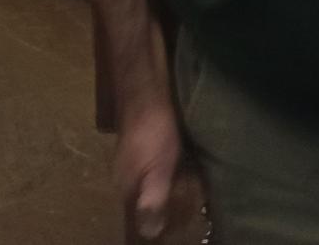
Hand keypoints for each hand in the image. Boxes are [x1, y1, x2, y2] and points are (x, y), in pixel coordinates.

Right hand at [114, 99, 187, 240]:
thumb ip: (152, 200)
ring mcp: (136, 158)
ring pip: (154, 184)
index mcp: (126, 184)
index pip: (137, 215)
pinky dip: (173, 175)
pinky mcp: (147, 145)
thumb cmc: (152, 130)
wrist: (145, 88)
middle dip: (164, 209)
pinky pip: (160, 169)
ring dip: (169, 192)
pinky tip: (187, 174)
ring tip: (193, 198)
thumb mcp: (156, 169)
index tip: (176, 231)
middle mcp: (127, 174)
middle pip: (145, 200)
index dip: (155, 224)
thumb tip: (148, 233)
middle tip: (190, 214)